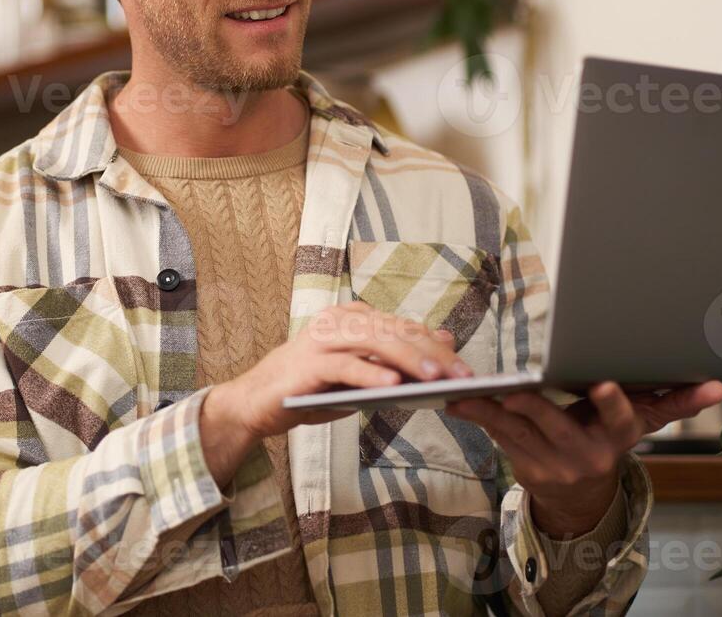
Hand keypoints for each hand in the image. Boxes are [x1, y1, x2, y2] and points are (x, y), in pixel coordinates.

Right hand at [200, 302, 472, 484]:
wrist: (256, 403)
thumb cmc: (312, 388)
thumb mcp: (359, 374)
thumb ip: (395, 357)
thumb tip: (443, 342)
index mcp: (352, 317)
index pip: (403, 327)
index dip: (436, 346)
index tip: (466, 367)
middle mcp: (338, 320)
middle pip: (394, 331)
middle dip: (432, 353)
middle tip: (462, 374)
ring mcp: (321, 339)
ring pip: (374, 341)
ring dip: (408, 358)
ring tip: (436, 377)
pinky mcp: (307, 364)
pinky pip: (344, 366)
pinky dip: (370, 373)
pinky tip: (393, 384)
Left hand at [445, 381, 721, 537]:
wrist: (581, 496)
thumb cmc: (609, 440)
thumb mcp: (643, 424)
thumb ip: (676, 401)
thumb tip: (720, 385)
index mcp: (617, 437)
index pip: (621, 419)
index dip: (612, 403)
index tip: (603, 384)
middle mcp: (586, 453)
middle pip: (559, 427)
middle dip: (537, 408)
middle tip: (518, 390)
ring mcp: (553, 462)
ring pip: (520, 433)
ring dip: (492, 412)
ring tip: (470, 393)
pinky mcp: (524, 462)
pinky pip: (498, 438)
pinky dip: (477, 418)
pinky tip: (457, 403)